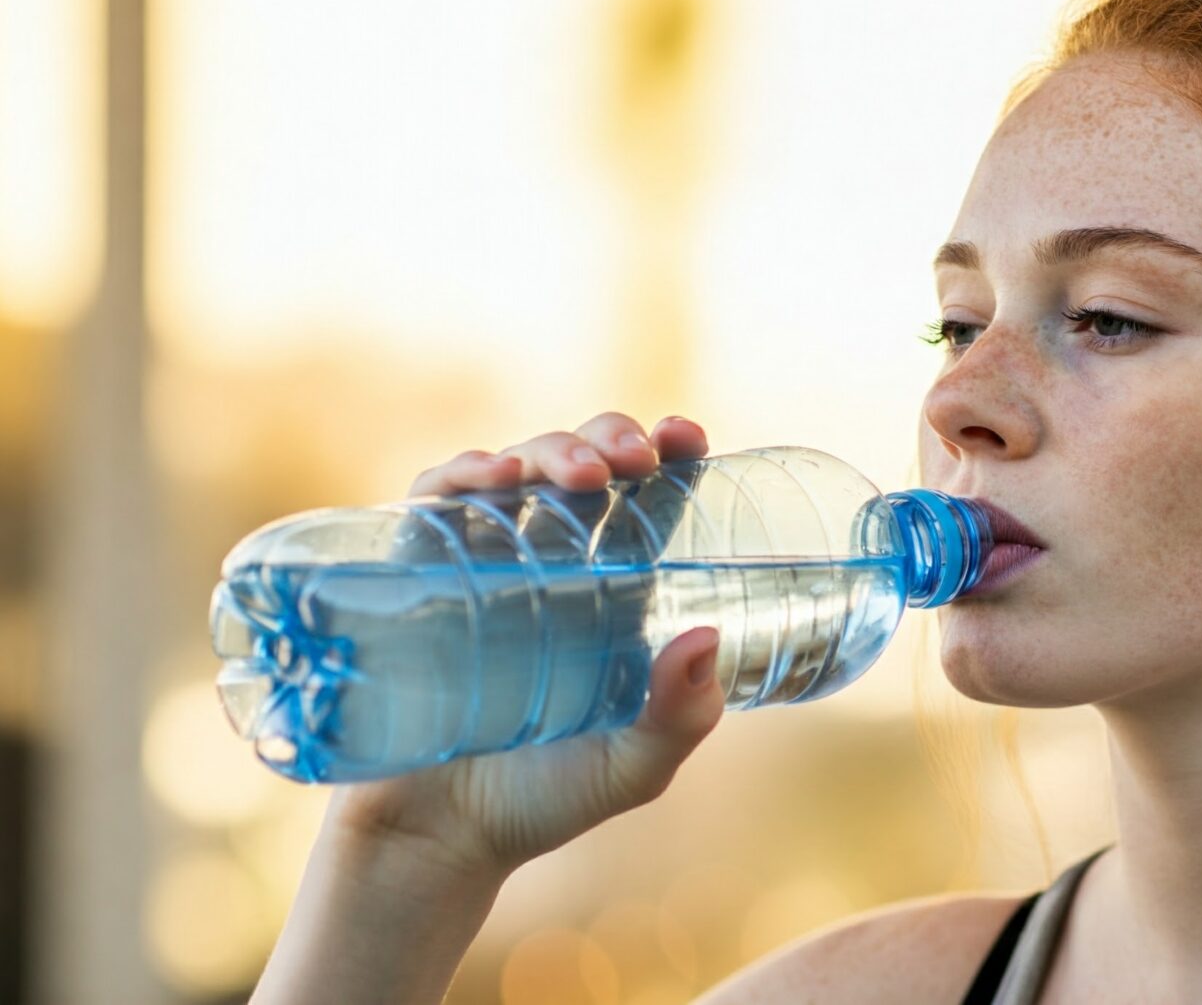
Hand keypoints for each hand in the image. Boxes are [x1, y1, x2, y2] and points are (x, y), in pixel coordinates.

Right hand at [326, 412, 723, 884]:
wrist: (438, 839)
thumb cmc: (546, 799)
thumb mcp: (633, 768)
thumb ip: (679, 720)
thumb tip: (704, 643)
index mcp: (617, 590)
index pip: (648, 498)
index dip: (668, 451)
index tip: (686, 436)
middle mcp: (554, 562)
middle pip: (584, 466)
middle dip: (608, 439)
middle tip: (631, 459)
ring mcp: (486, 561)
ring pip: (517, 469)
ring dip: (547, 450)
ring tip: (575, 474)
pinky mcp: (422, 575)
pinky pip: (435, 502)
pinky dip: (460, 475)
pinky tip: (487, 479)